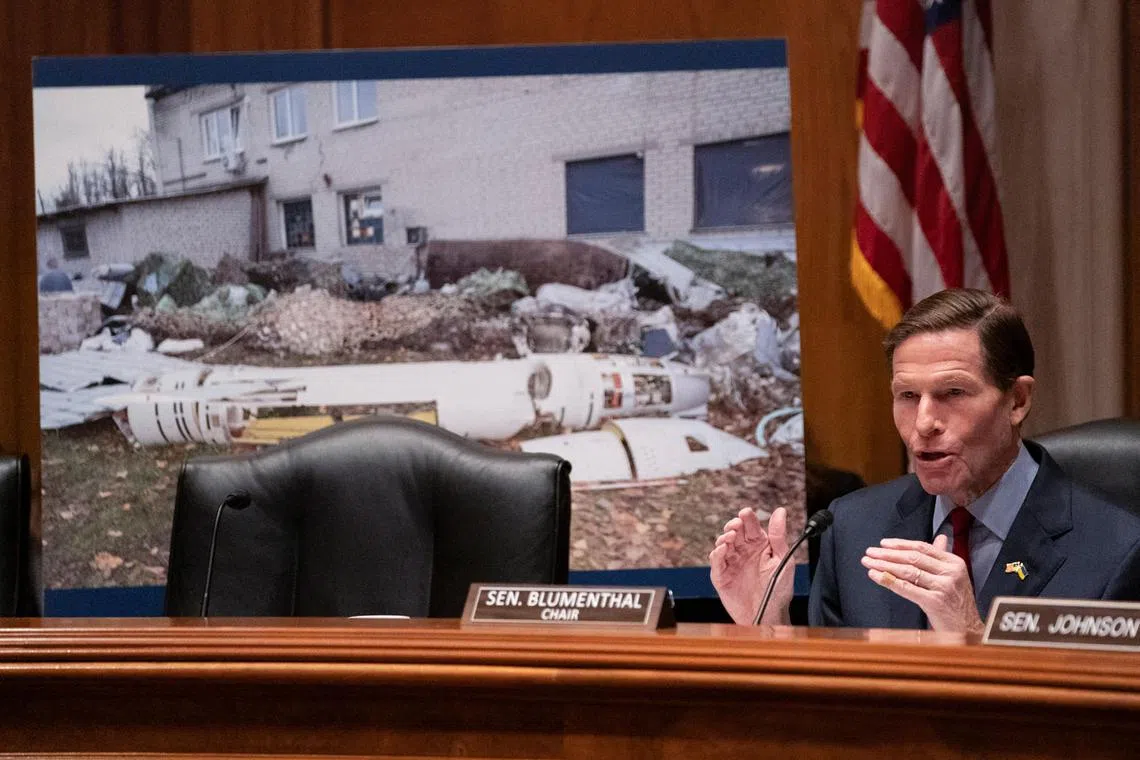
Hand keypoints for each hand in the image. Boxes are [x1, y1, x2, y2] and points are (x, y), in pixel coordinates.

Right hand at [709, 507, 791, 624]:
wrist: (769, 615)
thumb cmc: (778, 589)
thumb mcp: (782, 559)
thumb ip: (779, 535)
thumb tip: (780, 511)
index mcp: (759, 545)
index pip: (751, 525)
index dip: (747, 518)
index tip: (746, 513)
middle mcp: (744, 551)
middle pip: (734, 531)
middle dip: (733, 525)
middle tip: (736, 525)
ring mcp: (732, 563)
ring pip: (723, 543)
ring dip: (725, 537)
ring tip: (731, 537)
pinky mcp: (722, 576)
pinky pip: (716, 562)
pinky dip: (717, 554)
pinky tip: (723, 549)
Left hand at [861, 535, 983, 633]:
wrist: (968, 630)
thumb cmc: (957, 603)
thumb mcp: (954, 577)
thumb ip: (943, 558)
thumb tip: (940, 537)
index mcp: (955, 563)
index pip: (923, 548)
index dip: (901, 544)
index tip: (883, 543)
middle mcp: (950, 572)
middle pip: (913, 558)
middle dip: (888, 554)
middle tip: (870, 551)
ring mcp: (943, 587)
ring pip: (908, 571)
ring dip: (884, 565)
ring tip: (868, 562)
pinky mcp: (935, 602)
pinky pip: (906, 588)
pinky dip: (888, 580)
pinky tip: (875, 575)